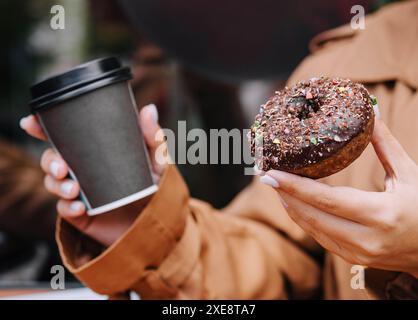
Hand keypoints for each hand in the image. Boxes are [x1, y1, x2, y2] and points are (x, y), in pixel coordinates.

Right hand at [20, 104, 166, 246]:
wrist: (157, 224)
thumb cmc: (155, 189)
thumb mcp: (157, 162)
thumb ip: (153, 137)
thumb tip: (148, 108)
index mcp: (95, 153)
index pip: (65, 138)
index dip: (44, 128)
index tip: (31, 121)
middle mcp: (83, 171)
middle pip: (52, 159)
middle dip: (49, 160)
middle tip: (61, 167)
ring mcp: (80, 193)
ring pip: (53, 183)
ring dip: (56, 184)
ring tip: (73, 188)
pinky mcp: (81, 215)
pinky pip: (63, 209)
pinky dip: (66, 206)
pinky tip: (78, 206)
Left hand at [260, 119, 417, 277]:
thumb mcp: (409, 174)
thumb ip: (386, 145)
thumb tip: (371, 114)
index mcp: (381, 214)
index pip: (326, 199)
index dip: (295, 187)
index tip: (271, 174)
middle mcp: (366, 238)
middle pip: (312, 215)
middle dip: (286, 195)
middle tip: (267, 175)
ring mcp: (358, 253)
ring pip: (312, 228)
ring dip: (291, 207)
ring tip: (277, 186)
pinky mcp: (353, 259)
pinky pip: (320, 238)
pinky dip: (304, 219)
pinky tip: (295, 204)